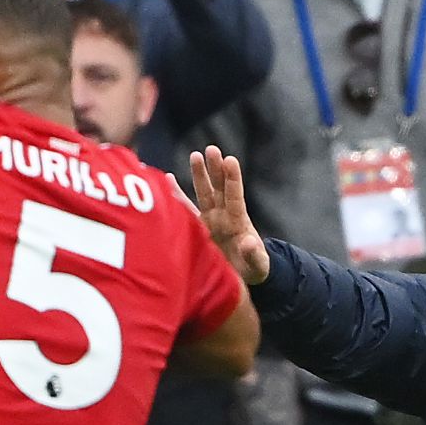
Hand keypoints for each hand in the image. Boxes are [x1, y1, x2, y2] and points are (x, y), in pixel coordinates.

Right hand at [188, 146, 269, 284]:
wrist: (241, 275)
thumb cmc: (253, 270)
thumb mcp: (258, 266)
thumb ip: (254, 254)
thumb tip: (248, 242)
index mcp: (239, 222)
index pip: (235, 196)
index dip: (232, 179)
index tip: (230, 160)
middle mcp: (224, 216)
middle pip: (219, 188)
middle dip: (215, 169)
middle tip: (211, 149)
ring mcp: (211, 219)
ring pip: (203, 193)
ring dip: (199, 175)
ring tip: (195, 155)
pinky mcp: (198, 227)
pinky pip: (186, 208)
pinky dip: (177, 195)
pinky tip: (167, 179)